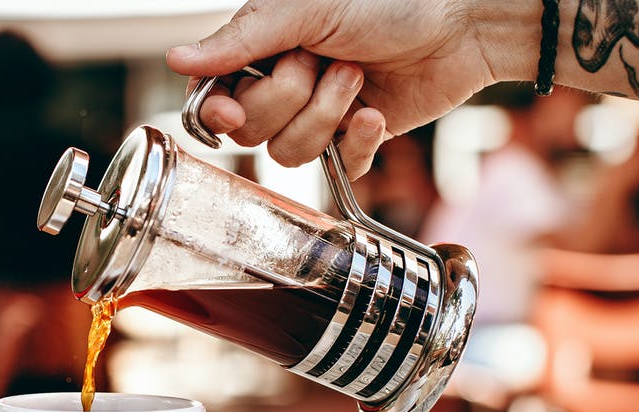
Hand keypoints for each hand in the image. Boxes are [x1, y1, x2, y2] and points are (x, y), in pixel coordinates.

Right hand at [167, 0, 522, 174]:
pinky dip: (357, 141)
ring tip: (356, 76)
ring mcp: (319, 116)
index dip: (218, 111)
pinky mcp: (355, 141)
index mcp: (261, 49)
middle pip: (249, 131)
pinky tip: (374, 112)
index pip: (212, 97)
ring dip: (325, 114)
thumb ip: (239, 40)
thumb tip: (177, 60)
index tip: (231, 108)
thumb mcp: (304, 8)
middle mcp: (284, 85)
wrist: (461, 22)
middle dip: (288, 99)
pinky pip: (336, 169)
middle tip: (320, 61)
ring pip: (288, 154)